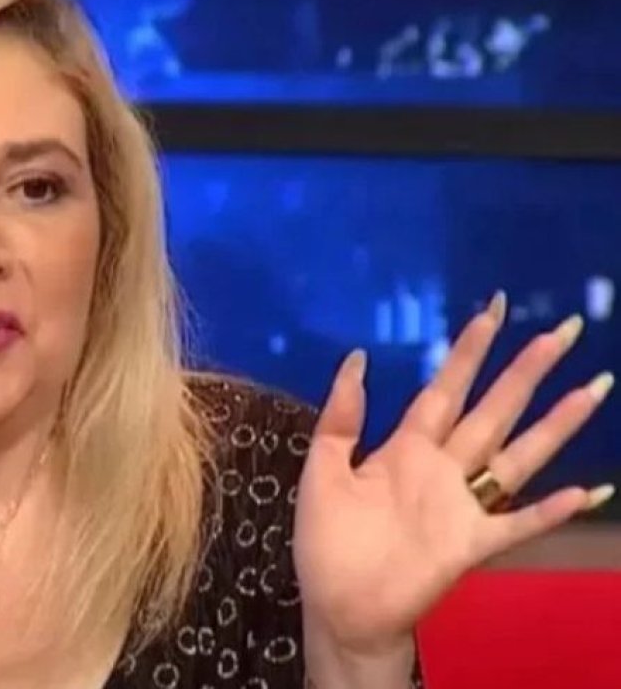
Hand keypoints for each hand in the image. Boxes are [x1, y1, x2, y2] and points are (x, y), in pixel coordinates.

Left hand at [294, 292, 613, 654]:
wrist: (336, 605)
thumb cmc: (326, 541)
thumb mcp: (321, 469)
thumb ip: (341, 417)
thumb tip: (356, 357)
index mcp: (405, 447)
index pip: (445, 388)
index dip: (468, 351)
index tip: (492, 310)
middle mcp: (443, 468)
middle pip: (493, 409)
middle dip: (526, 370)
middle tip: (563, 329)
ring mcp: (462, 505)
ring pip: (518, 455)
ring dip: (556, 424)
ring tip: (594, 388)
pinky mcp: (471, 544)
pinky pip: (517, 524)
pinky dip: (550, 510)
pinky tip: (586, 490)